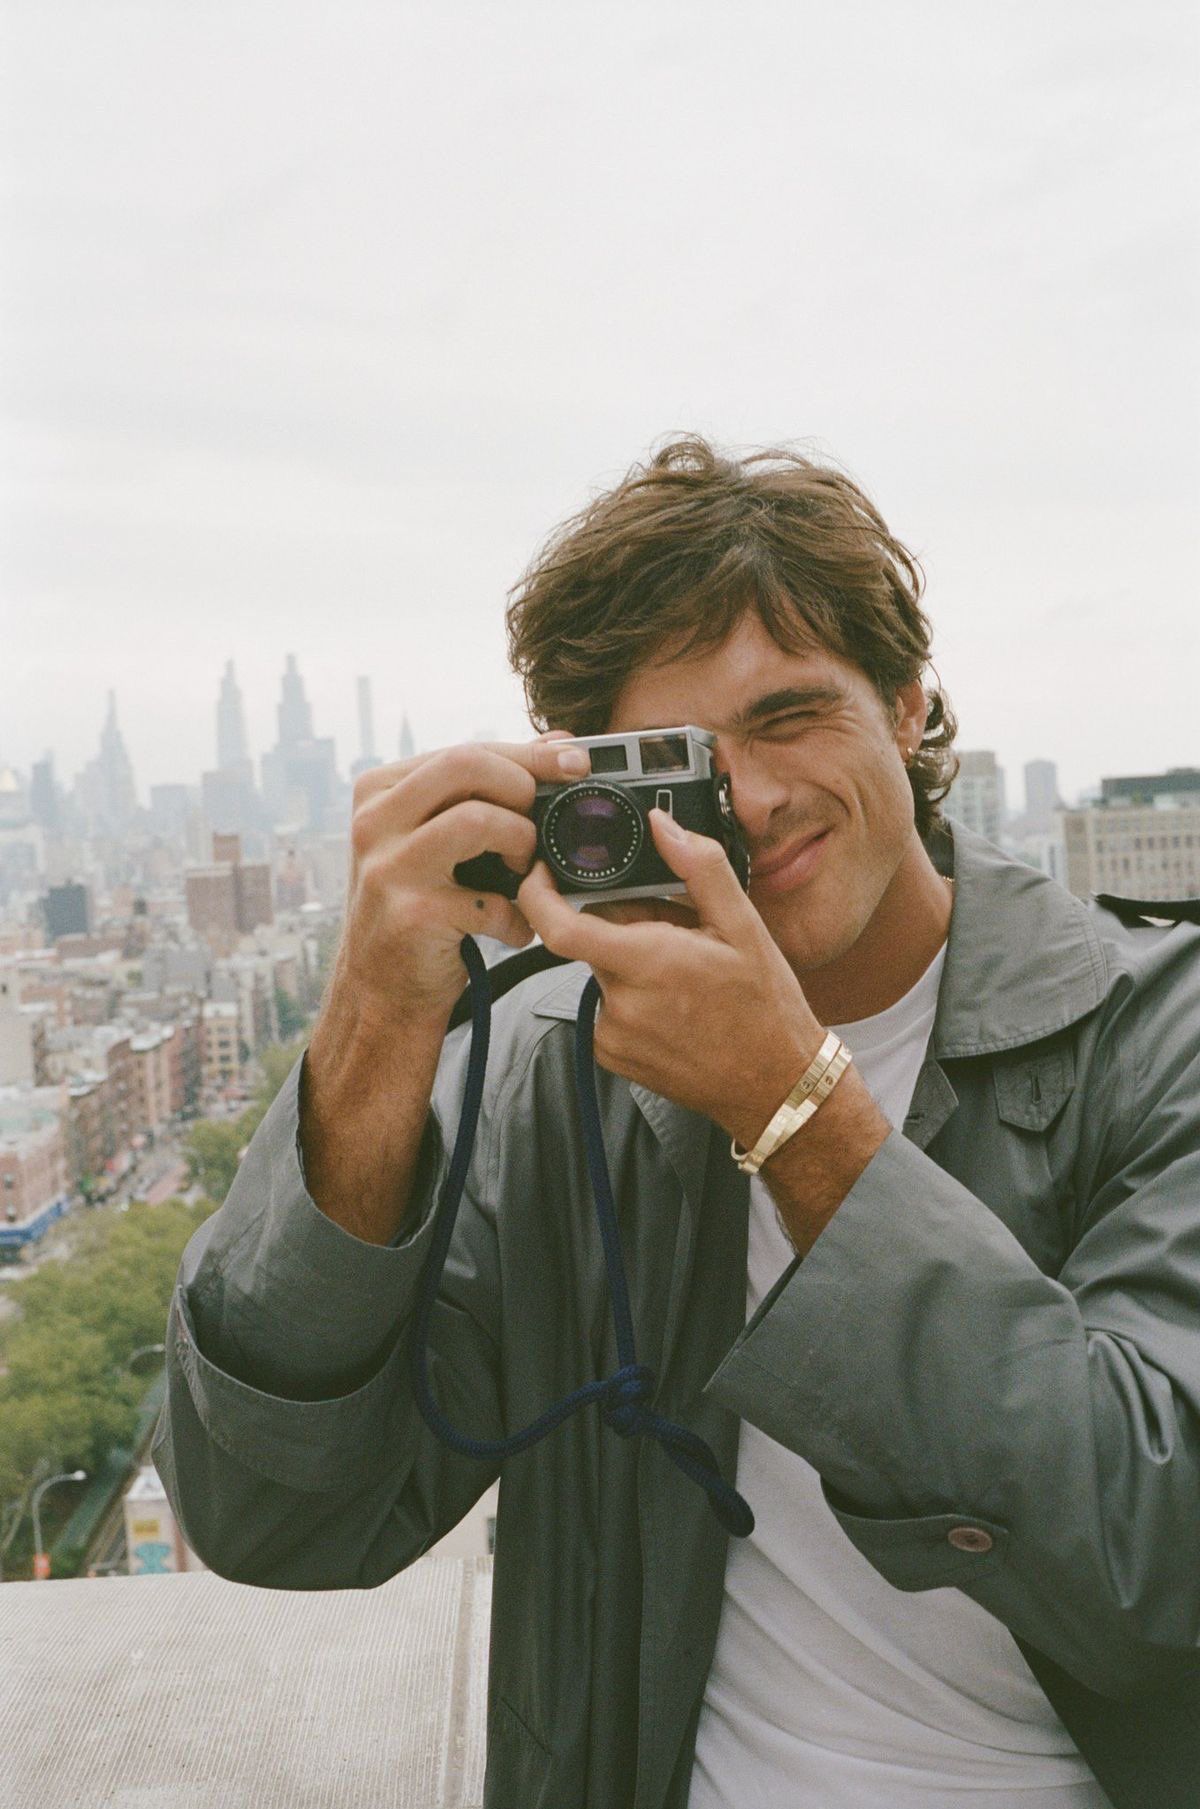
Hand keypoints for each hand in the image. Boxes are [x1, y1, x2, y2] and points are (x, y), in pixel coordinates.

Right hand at [328, 728, 587, 1031]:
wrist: (380, 988)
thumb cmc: (419, 904)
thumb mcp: (437, 836)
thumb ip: (487, 789)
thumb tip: (561, 742)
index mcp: (379, 791)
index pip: (463, 750)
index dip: (529, 754)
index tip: (576, 762)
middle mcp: (373, 822)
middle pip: (465, 765)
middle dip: (522, 785)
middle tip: (539, 821)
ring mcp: (389, 867)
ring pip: (477, 819)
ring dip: (521, 843)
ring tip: (523, 872)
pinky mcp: (412, 914)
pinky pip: (490, 900)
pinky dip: (516, 917)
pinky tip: (512, 927)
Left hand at [517, 808, 827, 1141]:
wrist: (774, 1084)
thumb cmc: (764, 1007)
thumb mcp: (743, 926)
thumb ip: (699, 868)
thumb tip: (663, 826)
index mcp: (647, 963)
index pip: (559, 928)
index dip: (538, 893)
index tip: (543, 871)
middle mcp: (621, 1002)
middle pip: (591, 940)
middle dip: (621, 924)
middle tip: (669, 930)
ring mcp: (613, 1034)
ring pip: (601, 972)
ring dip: (628, 962)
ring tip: (680, 974)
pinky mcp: (612, 1056)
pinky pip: (605, 1006)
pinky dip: (629, 996)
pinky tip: (671, 1004)